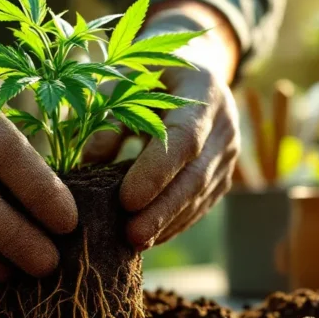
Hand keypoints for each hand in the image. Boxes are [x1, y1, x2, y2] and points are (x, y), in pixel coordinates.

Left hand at [84, 2, 240, 248]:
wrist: (195, 74)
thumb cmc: (151, 73)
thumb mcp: (126, 78)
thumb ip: (109, 112)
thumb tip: (90, 159)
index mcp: (205, 90)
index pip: (185, 139)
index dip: (157, 172)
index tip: (126, 200)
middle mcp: (225, 125)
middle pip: (196, 176)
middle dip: (163, 210)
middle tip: (131, 235)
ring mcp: (228, 154)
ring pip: (200, 196)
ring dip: (168, 223)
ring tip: (134, 244)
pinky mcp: (223, 176)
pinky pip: (201, 205)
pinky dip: (175, 224)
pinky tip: (150, 239)